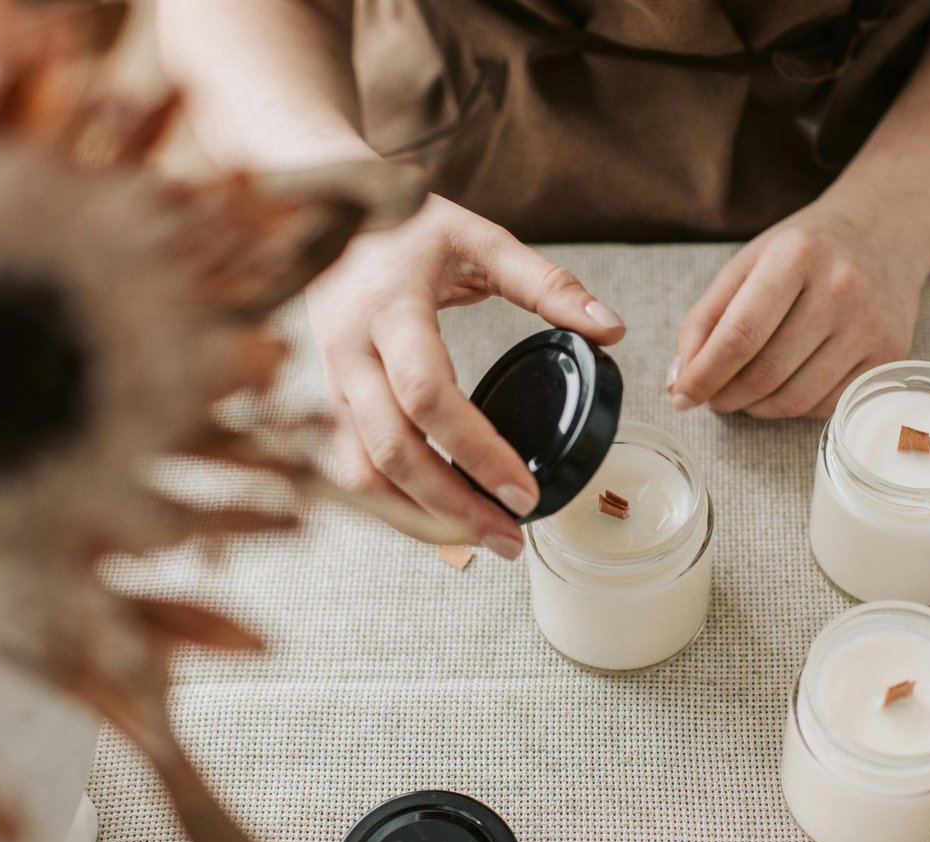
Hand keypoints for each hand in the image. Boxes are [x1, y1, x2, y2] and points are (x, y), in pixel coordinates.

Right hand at [308, 196, 625, 558]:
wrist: (317, 212)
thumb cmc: (403, 228)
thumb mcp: (478, 239)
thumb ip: (547, 284)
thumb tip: (611, 330)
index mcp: (389, 308)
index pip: (428, 395)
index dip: (476, 450)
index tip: (525, 490)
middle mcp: (350, 352)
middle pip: (392, 452)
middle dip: (453, 507)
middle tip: (511, 538)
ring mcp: (331, 384)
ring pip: (364, 475)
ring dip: (422, 519)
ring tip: (484, 540)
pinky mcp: (328, 404)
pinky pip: (353, 471)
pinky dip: (396, 507)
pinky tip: (442, 521)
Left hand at [668, 192, 929, 418]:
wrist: (884, 231)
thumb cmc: (805, 251)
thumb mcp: (747, 264)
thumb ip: (705, 319)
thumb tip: (678, 382)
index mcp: (796, 255)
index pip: (739, 336)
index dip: (703, 376)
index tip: (681, 397)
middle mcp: (841, 288)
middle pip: (765, 373)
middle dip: (725, 397)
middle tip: (712, 397)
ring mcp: (872, 324)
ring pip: (795, 399)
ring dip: (756, 408)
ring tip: (744, 394)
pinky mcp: (892, 354)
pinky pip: (827, 406)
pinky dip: (794, 408)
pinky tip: (784, 388)